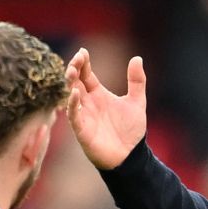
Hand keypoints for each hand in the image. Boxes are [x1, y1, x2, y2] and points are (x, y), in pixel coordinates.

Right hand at [65, 48, 146, 169]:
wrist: (131, 156)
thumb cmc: (131, 131)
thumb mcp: (137, 102)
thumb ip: (137, 81)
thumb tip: (137, 58)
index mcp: (98, 94)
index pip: (86, 74)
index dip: (83, 63)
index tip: (83, 52)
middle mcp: (88, 103)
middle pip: (75, 81)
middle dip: (73, 69)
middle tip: (76, 60)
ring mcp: (83, 116)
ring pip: (71, 96)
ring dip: (70, 84)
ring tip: (72, 72)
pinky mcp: (82, 130)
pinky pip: (73, 116)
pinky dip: (72, 104)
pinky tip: (75, 93)